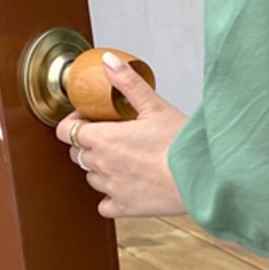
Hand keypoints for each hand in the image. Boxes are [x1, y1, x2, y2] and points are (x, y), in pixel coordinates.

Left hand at [55, 51, 188, 218]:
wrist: (202, 178)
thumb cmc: (182, 144)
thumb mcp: (155, 107)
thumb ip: (128, 83)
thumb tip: (108, 62)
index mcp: (103, 138)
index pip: (66, 131)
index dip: (74, 123)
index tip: (90, 119)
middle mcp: (101, 164)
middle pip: (78, 153)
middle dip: (90, 144)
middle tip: (113, 138)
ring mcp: (112, 188)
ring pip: (91, 178)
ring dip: (101, 169)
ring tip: (125, 161)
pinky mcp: (125, 207)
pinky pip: (105, 204)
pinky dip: (111, 197)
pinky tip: (127, 187)